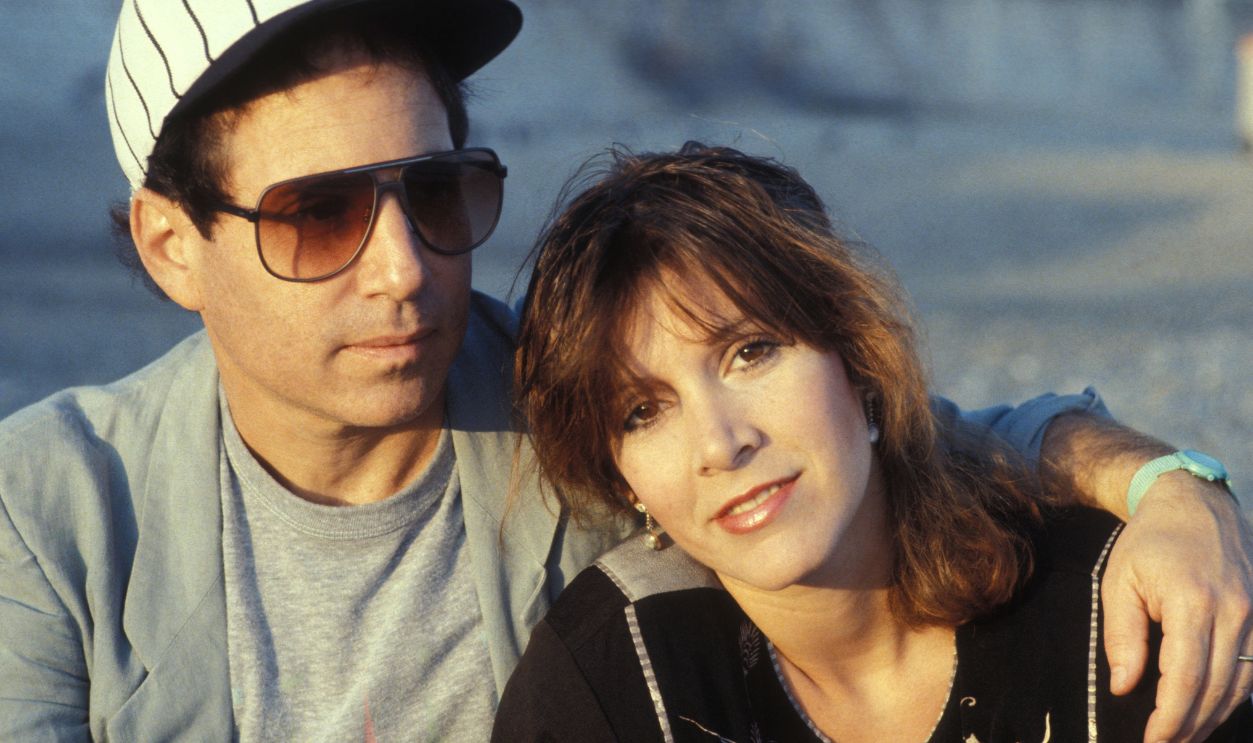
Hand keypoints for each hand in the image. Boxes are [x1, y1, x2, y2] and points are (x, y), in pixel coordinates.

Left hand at [1101, 472, 1252, 741]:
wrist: (1194, 505)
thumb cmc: (1149, 543)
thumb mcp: (1119, 582)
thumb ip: (1122, 635)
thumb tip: (1125, 687)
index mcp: (1193, 602)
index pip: (1185, 678)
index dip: (1170, 718)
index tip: (1152, 741)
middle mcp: (1234, 612)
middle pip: (1217, 689)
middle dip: (1190, 726)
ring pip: (1241, 685)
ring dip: (1213, 717)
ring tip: (1184, 736)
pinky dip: (1234, 696)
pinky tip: (1211, 710)